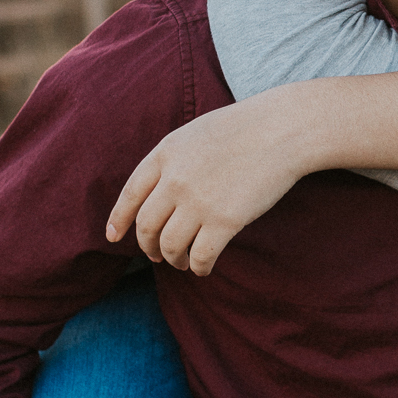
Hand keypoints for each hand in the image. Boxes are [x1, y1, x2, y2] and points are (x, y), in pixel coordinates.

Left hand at [107, 92, 317, 276]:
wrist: (283, 130)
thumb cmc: (246, 128)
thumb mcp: (196, 133)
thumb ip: (174, 159)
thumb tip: (161, 192)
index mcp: (165, 154)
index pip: (130, 195)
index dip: (119, 220)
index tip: (113, 237)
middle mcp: (175, 180)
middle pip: (147, 226)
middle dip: (148, 246)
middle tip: (156, 255)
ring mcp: (198, 202)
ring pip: (170, 245)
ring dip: (173, 260)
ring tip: (182, 263)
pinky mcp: (225, 221)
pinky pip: (201, 256)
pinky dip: (199, 267)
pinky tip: (203, 268)